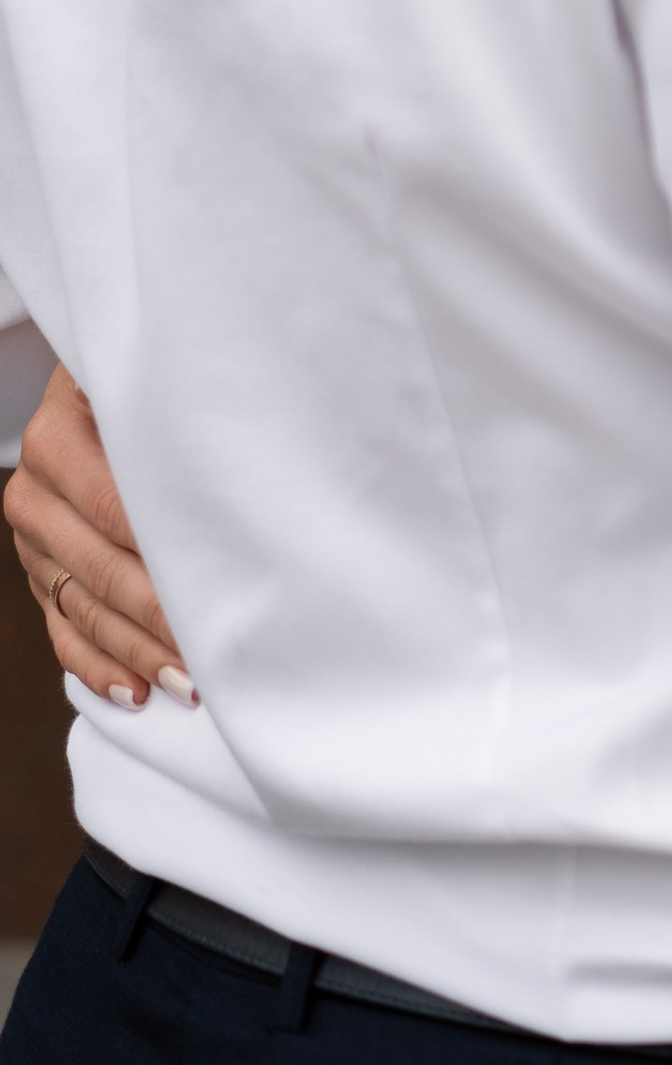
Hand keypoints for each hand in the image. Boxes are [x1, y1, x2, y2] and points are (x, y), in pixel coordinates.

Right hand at [4, 365, 191, 707]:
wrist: (97, 381)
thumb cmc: (148, 373)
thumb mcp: (155, 373)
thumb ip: (181, 410)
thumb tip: (247, 460)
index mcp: (55, 439)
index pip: (116, 510)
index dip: (168, 554)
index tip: (220, 588)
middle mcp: (32, 494)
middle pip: (102, 570)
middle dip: (160, 618)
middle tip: (214, 656)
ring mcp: (31, 541)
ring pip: (84, 609)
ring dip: (139, 652)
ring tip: (192, 684)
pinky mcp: (39, 573)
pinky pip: (62, 629)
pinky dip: (98, 666)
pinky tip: (136, 692)